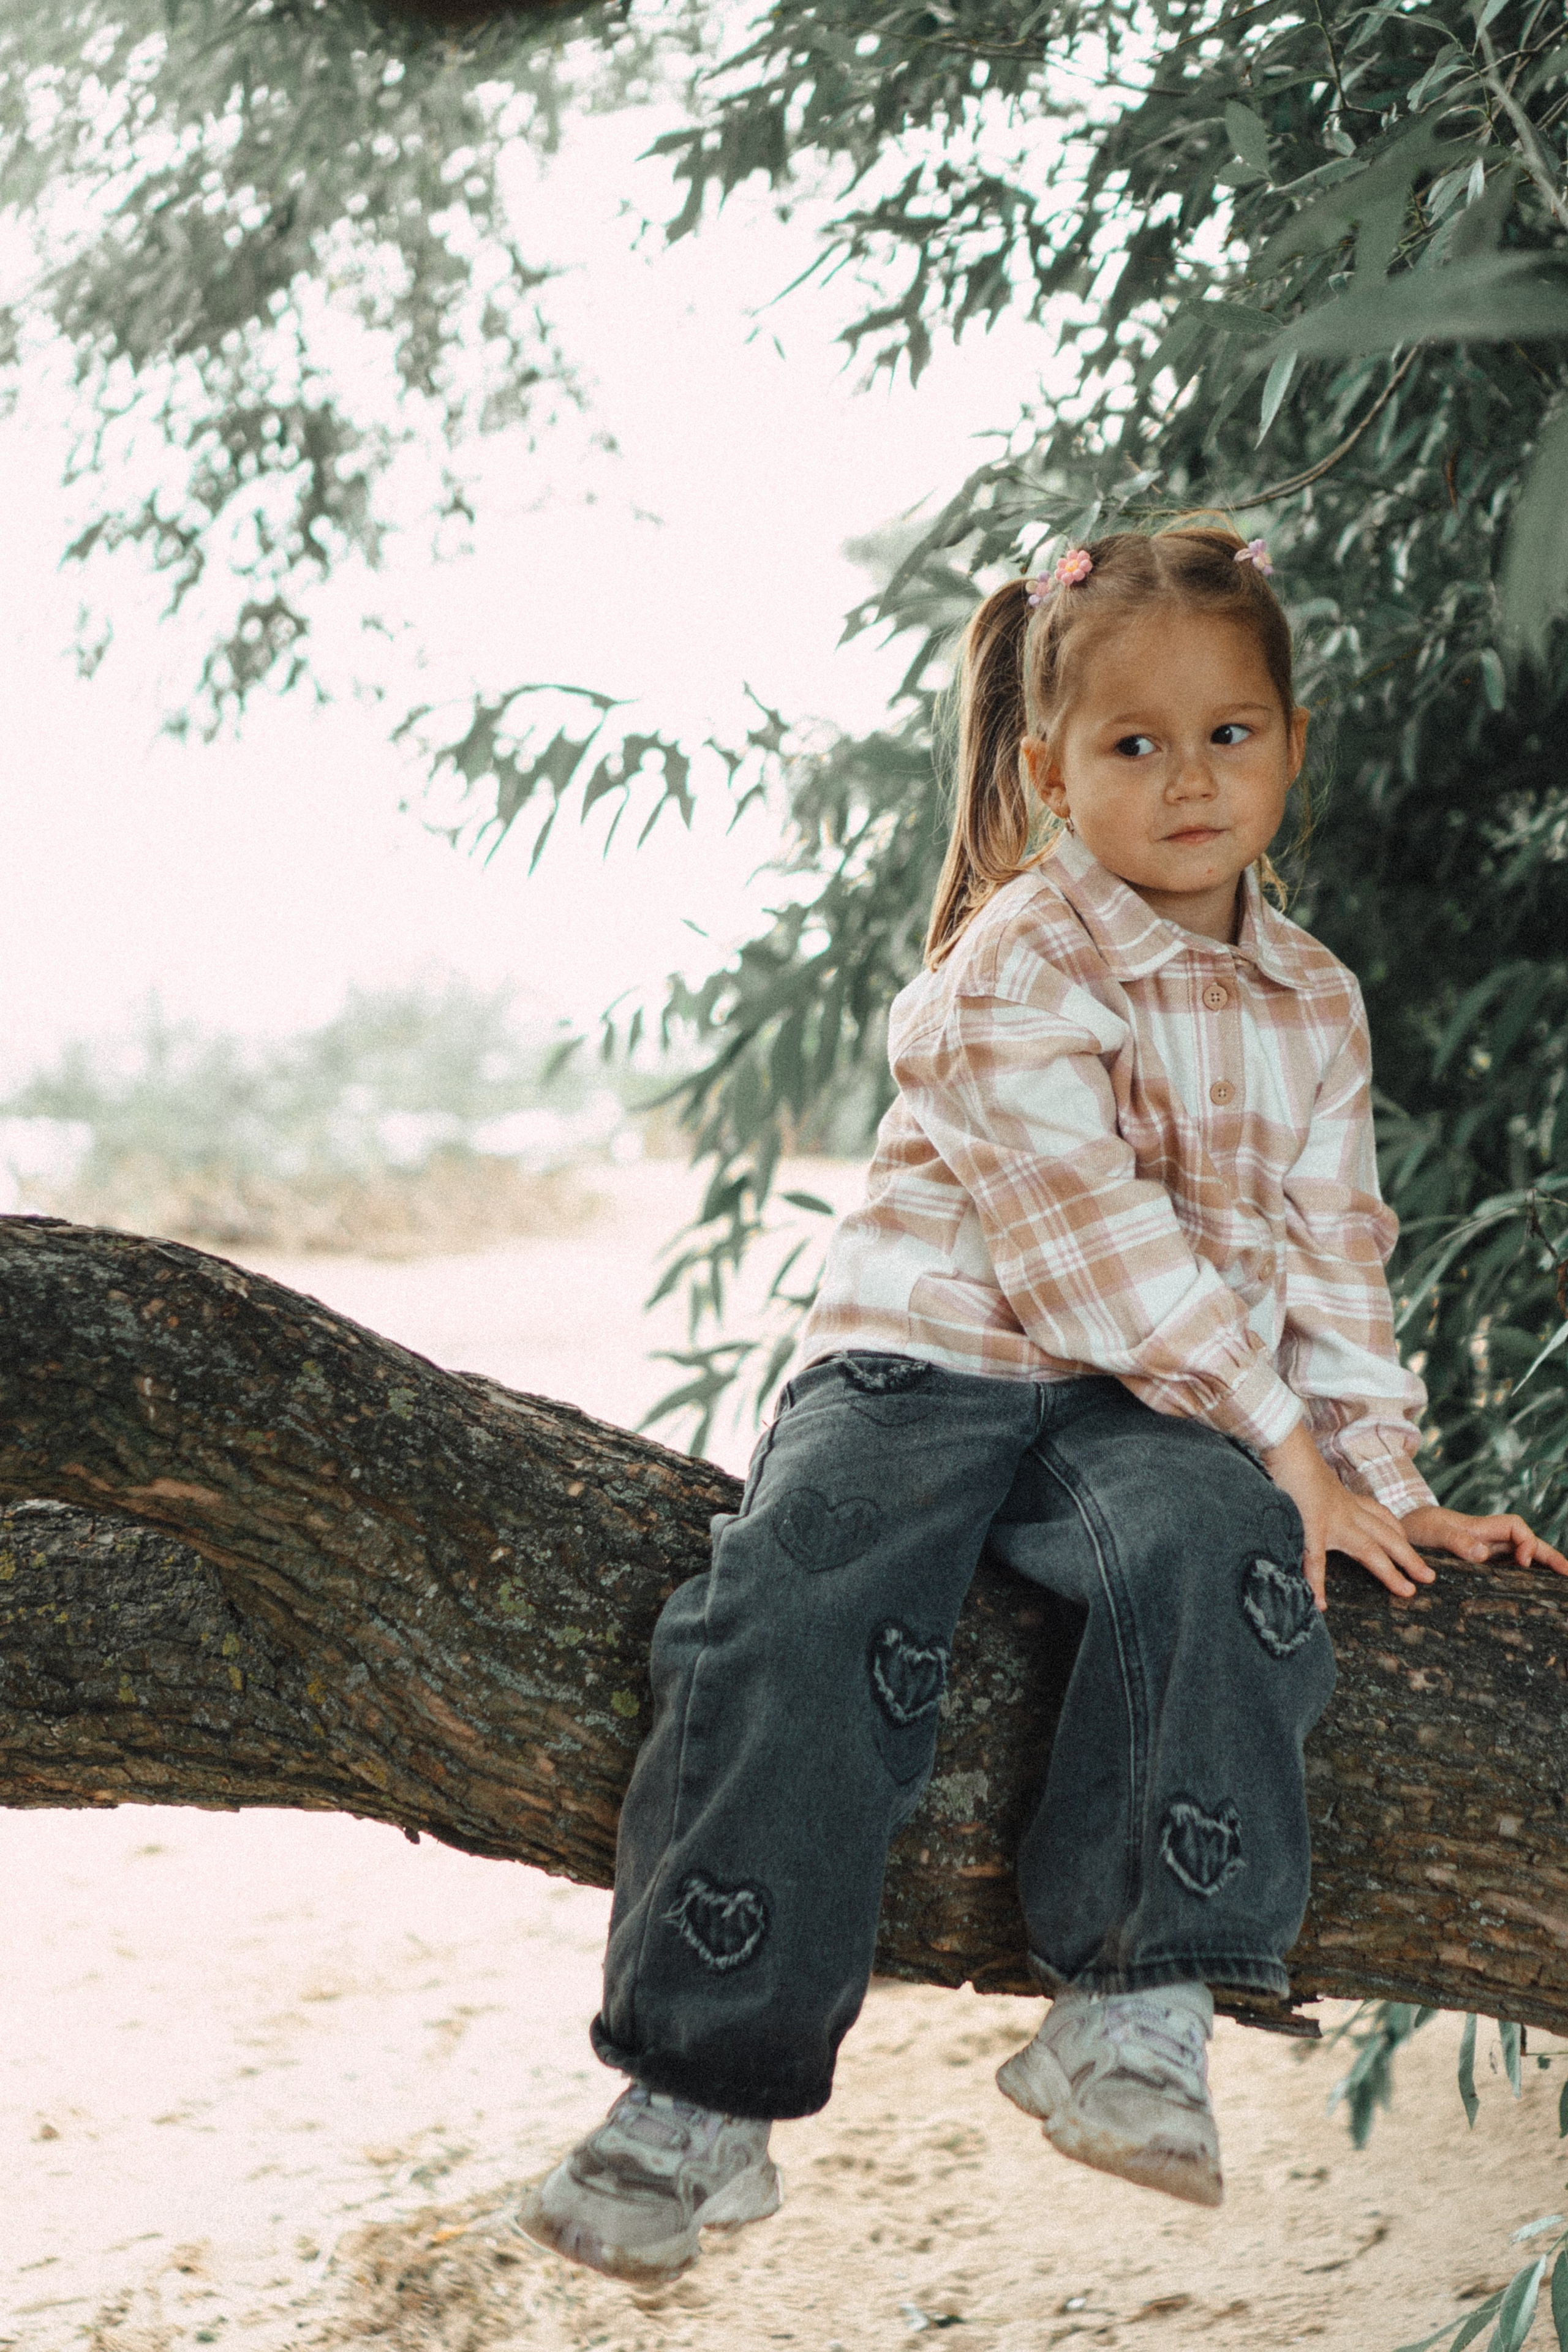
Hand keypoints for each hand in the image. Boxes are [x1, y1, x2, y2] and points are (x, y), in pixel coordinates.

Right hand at [1259, 1422, 1434, 1610]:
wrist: (1285, 1446)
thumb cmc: (1292, 1460)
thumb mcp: (1309, 1483)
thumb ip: (1314, 1498)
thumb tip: (1309, 1507)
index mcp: (1344, 1500)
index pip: (1379, 1517)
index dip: (1398, 1533)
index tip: (1408, 1547)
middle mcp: (1346, 1510)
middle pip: (1387, 1536)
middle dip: (1410, 1557)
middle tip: (1429, 1578)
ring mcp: (1333, 1519)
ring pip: (1369, 1549)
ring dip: (1390, 1572)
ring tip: (1406, 1592)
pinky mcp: (1313, 1526)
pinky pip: (1317, 1561)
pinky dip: (1318, 1584)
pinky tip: (1320, 1604)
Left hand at [1398, 1504, 1567, 1577]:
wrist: (1399, 1528)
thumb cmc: (1416, 1527)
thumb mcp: (1432, 1531)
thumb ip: (1455, 1540)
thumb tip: (1483, 1553)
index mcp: (1481, 1528)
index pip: (1516, 1529)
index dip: (1526, 1542)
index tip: (1523, 1561)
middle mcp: (1488, 1539)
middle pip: (1527, 1543)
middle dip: (1549, 1556)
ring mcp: (1485, 1552)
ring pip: (1520, 1557)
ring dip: (1541, 1567)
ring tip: (1560, 1583)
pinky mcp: (1477, 1565)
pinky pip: (1505, 1569)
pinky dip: (1522, 1577)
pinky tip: (1531, 1591)